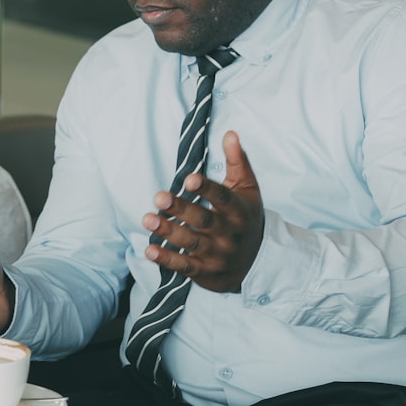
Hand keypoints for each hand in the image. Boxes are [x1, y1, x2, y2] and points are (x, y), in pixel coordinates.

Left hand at [142, 130, 264, 291]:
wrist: (257, 262)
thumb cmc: (245, 217)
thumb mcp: (247, 189)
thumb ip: (237, 162)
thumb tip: (230, 133)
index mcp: (238, 212)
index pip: (223, 199)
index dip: (206, 189)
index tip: (189, 179)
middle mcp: (229, 234)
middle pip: (204, 221)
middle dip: (181, 209)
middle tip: (159, 197)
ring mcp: (217, 255)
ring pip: (191, 243)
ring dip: (168, 232)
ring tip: (147, 219)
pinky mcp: (205, 272)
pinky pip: (184, 267)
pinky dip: (167, 259)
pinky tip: (149, 249)